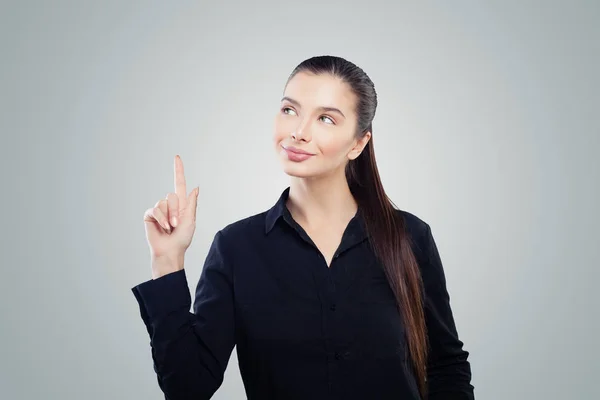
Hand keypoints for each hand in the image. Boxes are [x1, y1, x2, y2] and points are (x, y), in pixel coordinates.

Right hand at [143, 155, 198, 278]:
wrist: (170, 251)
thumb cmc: (182, 239)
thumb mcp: (191, 220)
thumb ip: (191, 203)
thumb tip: (195, 187)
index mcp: (182, 204)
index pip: (179, 184)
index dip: (178, 170)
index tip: (177, 157)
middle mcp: (170, 204)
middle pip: (173, 195)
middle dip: (177, 210)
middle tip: (177, 224)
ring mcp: (159, 209)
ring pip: (164, 202)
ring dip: (169, 216)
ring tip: (170, 228)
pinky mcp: (150, 215)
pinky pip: (155, 209)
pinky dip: (161, 218)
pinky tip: (163, 227)